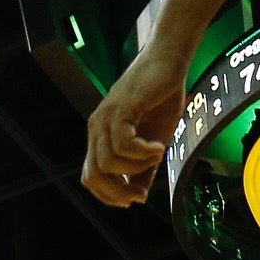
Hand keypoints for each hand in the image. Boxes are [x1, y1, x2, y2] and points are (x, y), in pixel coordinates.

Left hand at [82, 45, 188, 207]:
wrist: (169, 61)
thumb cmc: (161, 97)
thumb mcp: (153, 141)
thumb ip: (143, 168)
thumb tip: (140, 194)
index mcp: (101, 137)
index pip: (90, 177)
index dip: (109, 195)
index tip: (136, 198)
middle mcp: (97, 128)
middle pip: (94, 175)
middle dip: (118, 191)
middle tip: (141, 192)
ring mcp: (106, 117)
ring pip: (108, 162)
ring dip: (137, 167)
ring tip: (157, 155)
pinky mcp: (121, 108)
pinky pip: (123, 144)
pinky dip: (143, 152)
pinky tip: (159, 146)